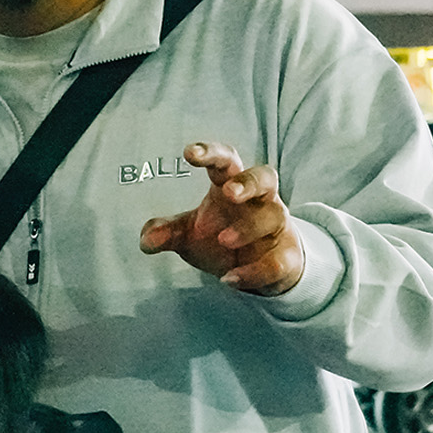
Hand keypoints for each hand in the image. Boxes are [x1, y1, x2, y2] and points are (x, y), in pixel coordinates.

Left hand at [138, 142, 303, 294]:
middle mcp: (260, 201)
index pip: (226, 162)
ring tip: (223, 241)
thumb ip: (166, 232)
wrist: (259, 270)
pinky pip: (277, 261)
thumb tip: (147, 239)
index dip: (211, 153)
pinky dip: (254, 271)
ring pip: (274, 216)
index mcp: (231, 187)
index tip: (189, 153)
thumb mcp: (188, 234)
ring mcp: (277, 227)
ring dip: (248, 228)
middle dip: (248, 183)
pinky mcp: (286, 257)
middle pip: (265, 177)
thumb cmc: (221, 238)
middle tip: (229, 193)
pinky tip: (229, 279)